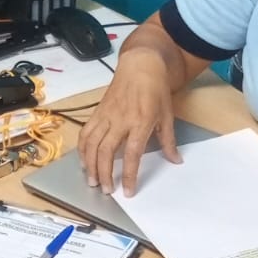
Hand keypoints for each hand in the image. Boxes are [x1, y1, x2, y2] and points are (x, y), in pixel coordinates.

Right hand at [78, 47, 180, 195]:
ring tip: (92, 181)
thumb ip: (169, 140)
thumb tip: (175, 160)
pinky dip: (82, 149)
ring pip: (91, 144)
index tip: (128, 192)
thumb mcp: (167, 114)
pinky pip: (85, 133)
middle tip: (106, 190)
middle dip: (105, 174)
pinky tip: (84, 161)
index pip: (133, 154)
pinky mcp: (97, 112)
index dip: (130, 175)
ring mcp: (106, 116)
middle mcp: (121, 120)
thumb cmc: (156, 90)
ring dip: (90, 165)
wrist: (140, 66)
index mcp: (141, 122)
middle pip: (106, 152)